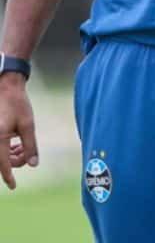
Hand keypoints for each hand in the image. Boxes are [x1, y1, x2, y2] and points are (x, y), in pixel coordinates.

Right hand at [0, 74, 37, 190]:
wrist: (5, 87)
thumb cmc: (17, 104)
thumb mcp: (28, 125)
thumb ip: (30, 146)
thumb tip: (33, 164)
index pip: (2, 164)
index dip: (8, 177)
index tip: (14, 186)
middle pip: (1, 161)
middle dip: (14, 161)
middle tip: (26, 154)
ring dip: (10, 156)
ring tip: (22, 147)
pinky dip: (6, 149)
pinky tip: (16, 144)